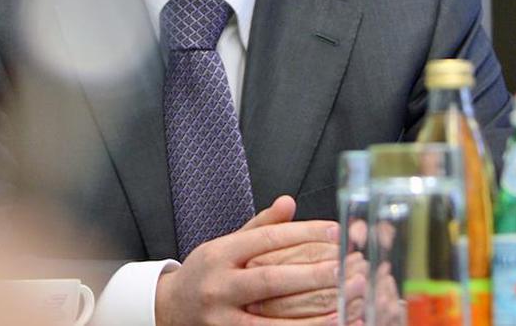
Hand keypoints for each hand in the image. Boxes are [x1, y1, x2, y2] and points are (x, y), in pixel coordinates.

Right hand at [154, 195, 338, 325]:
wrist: (169, 310)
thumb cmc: (206, 273)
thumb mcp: (226, 244)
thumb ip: (260, 226)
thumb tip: (289, 203)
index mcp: (219, 254)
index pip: (265, 239)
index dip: (302, 233)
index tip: (334, 231)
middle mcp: (218, 285)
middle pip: (270, 279)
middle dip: (311, 275)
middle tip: (345, 267)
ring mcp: (222, 318)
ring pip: (271, 321)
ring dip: (312, 317)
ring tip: (344, 306)